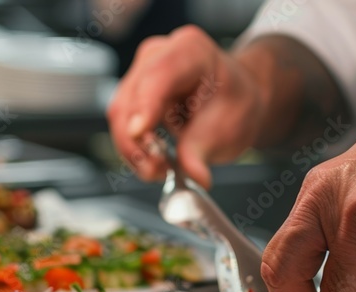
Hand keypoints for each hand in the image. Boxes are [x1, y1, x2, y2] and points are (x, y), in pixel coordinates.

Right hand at [107, 25, 263, 187]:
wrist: (233, 102)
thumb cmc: (234, 103)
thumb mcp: (230, 126)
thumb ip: (204, 150)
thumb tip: (194, 176)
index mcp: (190, 51)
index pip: (159, 75)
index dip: (146, 104)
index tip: (139, 133)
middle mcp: (158, 56)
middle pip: (131, 99)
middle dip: (138, 142)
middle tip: (158, 170)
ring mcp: (141, 75)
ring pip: (121, 115)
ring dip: (134, 150)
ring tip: (161, 170)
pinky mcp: (133, 96)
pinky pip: (122, 126)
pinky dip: (135, 150)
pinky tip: (154, 163)